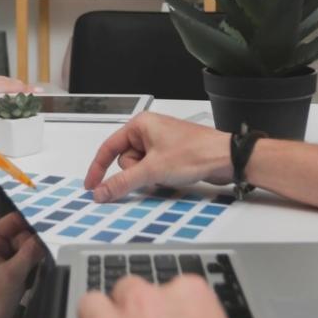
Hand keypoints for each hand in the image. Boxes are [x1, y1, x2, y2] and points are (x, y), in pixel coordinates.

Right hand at [83, 112, 232, 201]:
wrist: (225, 158)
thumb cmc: (194, 153)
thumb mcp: (152, 170)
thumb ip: (122, 183)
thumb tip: (101, 192)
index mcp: (140, 125)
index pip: (109, 147)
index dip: (98, 168)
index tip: (92, 186)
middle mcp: (149, 131)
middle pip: (125, 160)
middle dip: (136, 172)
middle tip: (153, 173)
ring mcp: (160, 143)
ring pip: (139, 168)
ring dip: (148, 177)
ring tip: (167, 174)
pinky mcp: (170, 155)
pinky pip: (152, 170)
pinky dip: (158, 177)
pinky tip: (172, 176)